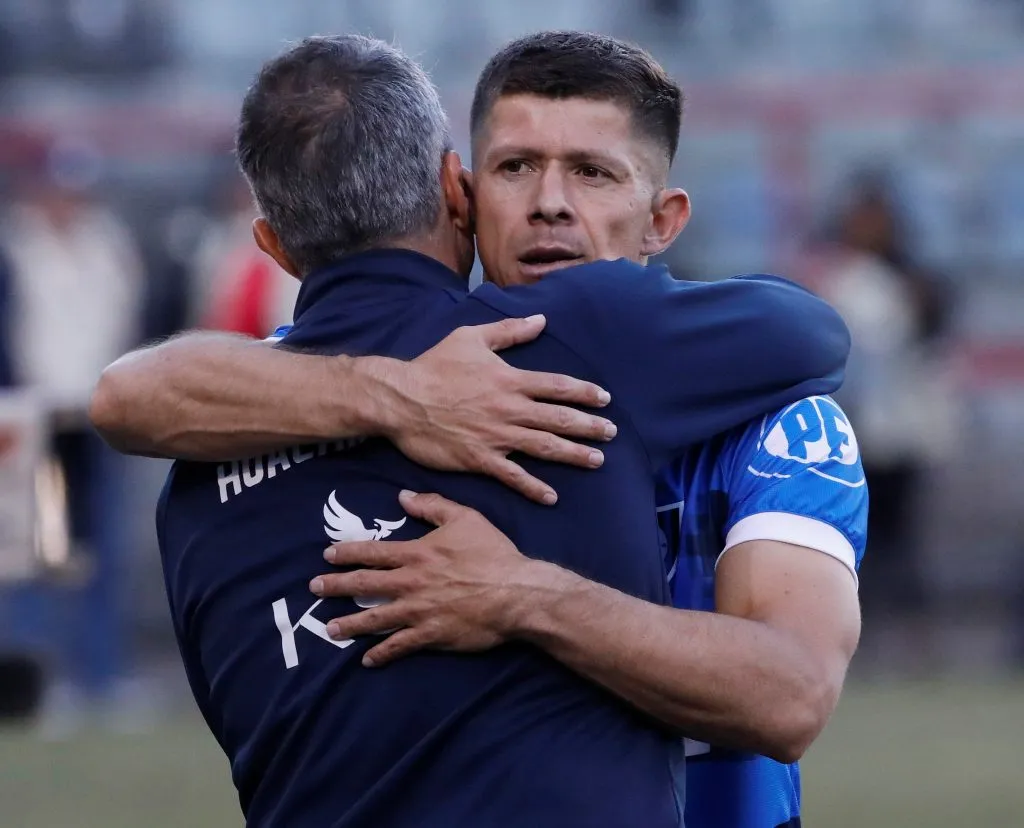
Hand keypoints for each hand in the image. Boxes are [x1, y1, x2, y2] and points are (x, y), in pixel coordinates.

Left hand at [310, 490, 545, 666]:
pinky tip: (367, 659)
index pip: (373, 552)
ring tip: (330, 628)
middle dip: (336, 586)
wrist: (516, 592)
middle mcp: (411, 583)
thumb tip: (403, 496)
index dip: (348, 553)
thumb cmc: (492, 553)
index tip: (327, 555)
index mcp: (417, 554)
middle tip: (314, 588)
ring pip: (375, 619)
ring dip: (350, 624)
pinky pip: (399, 646)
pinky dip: (382, 653)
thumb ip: (433, 505)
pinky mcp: (431, 635)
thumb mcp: (465, 518)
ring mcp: (419, 611)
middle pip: (365, 584)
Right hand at [379, 315, 616, 504]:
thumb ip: (509, 330)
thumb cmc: (434, 366)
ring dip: (573, 454)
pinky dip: (533, 487)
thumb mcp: (471, 337)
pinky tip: (551, 496)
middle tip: (612, 433)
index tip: (604, 399)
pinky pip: (513, 476)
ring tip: (597, 460)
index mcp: (510, 380)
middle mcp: (510, 409)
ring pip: (544, 447)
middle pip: (559, 419)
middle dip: (589, 426)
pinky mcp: (480, 459)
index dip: (584, 393)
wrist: (402, 399)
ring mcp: (497, 436)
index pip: (557, 387)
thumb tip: (541, 320)